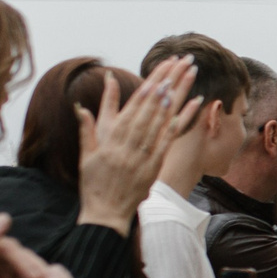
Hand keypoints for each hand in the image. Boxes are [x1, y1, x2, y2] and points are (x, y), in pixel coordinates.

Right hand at [76, 58, 195, 231]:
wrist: (104, 214)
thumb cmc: (94, 184)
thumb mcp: (87, 155)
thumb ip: (88, 128)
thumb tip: (83, 106)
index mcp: (112, 139)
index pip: (133, 106)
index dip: (148, 87)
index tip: (160, 70)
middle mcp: (128, 144)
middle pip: (151, 107)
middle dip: (166, 83)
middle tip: (180, 62)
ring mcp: (142, 155)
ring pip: (162, 120)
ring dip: (176, 96)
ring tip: (188, 76)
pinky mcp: (153, 166)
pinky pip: (169, 141)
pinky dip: (181, 122)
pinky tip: (192, 105)